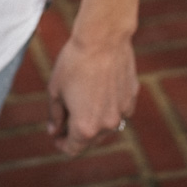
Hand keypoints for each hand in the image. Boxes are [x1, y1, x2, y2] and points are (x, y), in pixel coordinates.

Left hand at [46, 33, 137, 156]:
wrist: (102, 38)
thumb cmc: (74, 62)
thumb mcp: (55, 89)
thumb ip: (54, 115)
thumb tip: (54, 131)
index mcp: (85, 128)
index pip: (72, 149)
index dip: (61, 144)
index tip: (56, 135)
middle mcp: (107, 126)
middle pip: (90, 140)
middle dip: (77, 132)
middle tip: (66, 116)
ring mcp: (123, 113)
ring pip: (106, 126)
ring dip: (94, 120)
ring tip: (82, 98)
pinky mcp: (132, 98)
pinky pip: (118, 110)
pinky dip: (109, 106)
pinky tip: (99, 88)